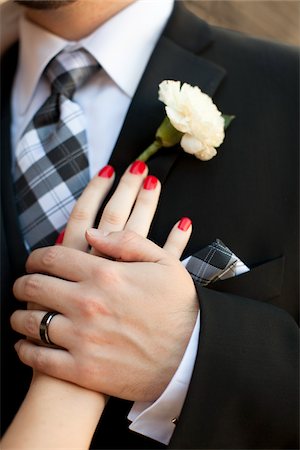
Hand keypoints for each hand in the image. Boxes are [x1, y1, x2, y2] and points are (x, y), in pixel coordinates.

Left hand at [11, 162, 197, 401]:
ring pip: (30, 322)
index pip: (52, 256)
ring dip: (19, 316)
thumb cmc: (179, 308)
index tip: (34, 260)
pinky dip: (25, 350)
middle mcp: (87, 303)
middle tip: (22, 285)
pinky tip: (25, 345)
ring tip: (20, 315)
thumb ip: (127, 241)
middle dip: (22, 282)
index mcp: (104, 274)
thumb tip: (93, 232)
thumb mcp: (164, 263)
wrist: (191, 357)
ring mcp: (82, 338)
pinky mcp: (82, 370)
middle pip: (34, 285)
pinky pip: (39, 358)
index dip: (36, 256)